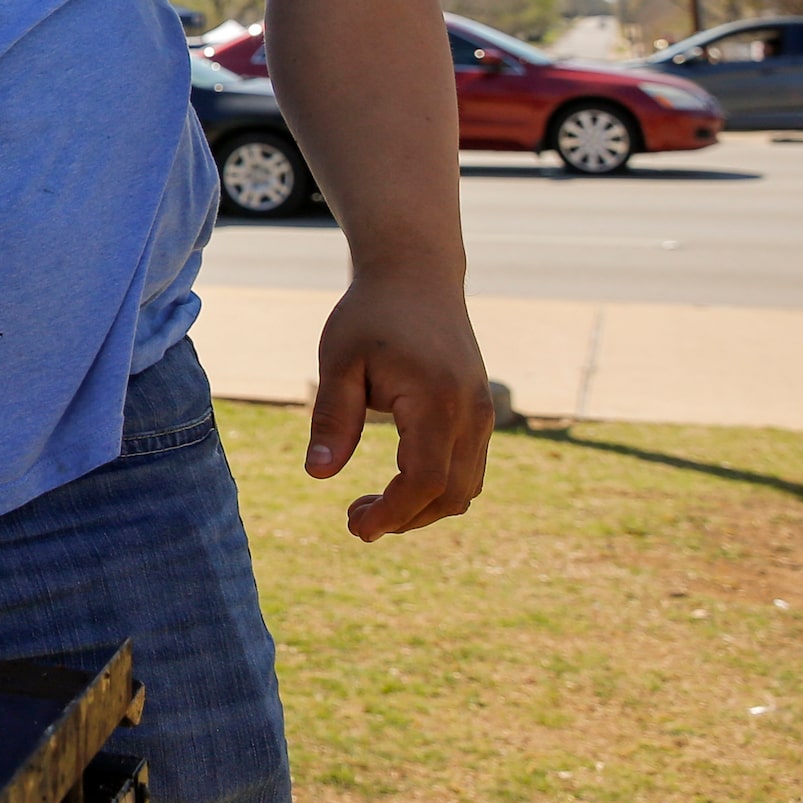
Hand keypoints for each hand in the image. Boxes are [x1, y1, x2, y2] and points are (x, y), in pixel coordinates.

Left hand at [308, 267, 492, 541]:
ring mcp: (483, 413)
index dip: (393, 513)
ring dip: (423, 509)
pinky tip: (398, 484)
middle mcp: (472, 412)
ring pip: (466, 486)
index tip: (356, 527)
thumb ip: (332, 418)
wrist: (416, 276)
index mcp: (436, 400)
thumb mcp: (340, 361)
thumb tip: (318, 476)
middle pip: (451, 494)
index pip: (425, 479)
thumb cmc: (370, 315)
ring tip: (370, 505)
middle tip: (355, 520)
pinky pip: (469, 468)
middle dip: (405, 519)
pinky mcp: (482, 412)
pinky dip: (439, 489)